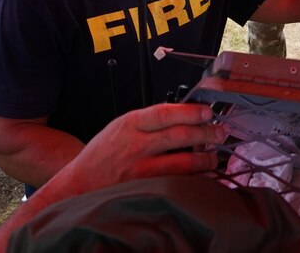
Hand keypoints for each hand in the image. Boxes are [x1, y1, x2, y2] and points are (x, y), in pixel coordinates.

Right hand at [62, 104, 223, 193]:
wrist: (80, 182)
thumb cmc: (103, 153)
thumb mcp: (121, 126)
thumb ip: (148, 122)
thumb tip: (183, 115)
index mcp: (130, 124)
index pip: (164, 113)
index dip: (189, 112)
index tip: (206, 111)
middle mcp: (136, 145)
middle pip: (178, 136)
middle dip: (204, 132)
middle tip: (220, 131)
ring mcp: (140, 169)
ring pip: (181, 163)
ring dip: (203, 158)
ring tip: (214, 156)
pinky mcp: (144, 188)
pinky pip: (175, 182)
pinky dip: (192, 179)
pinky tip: (201, 176)